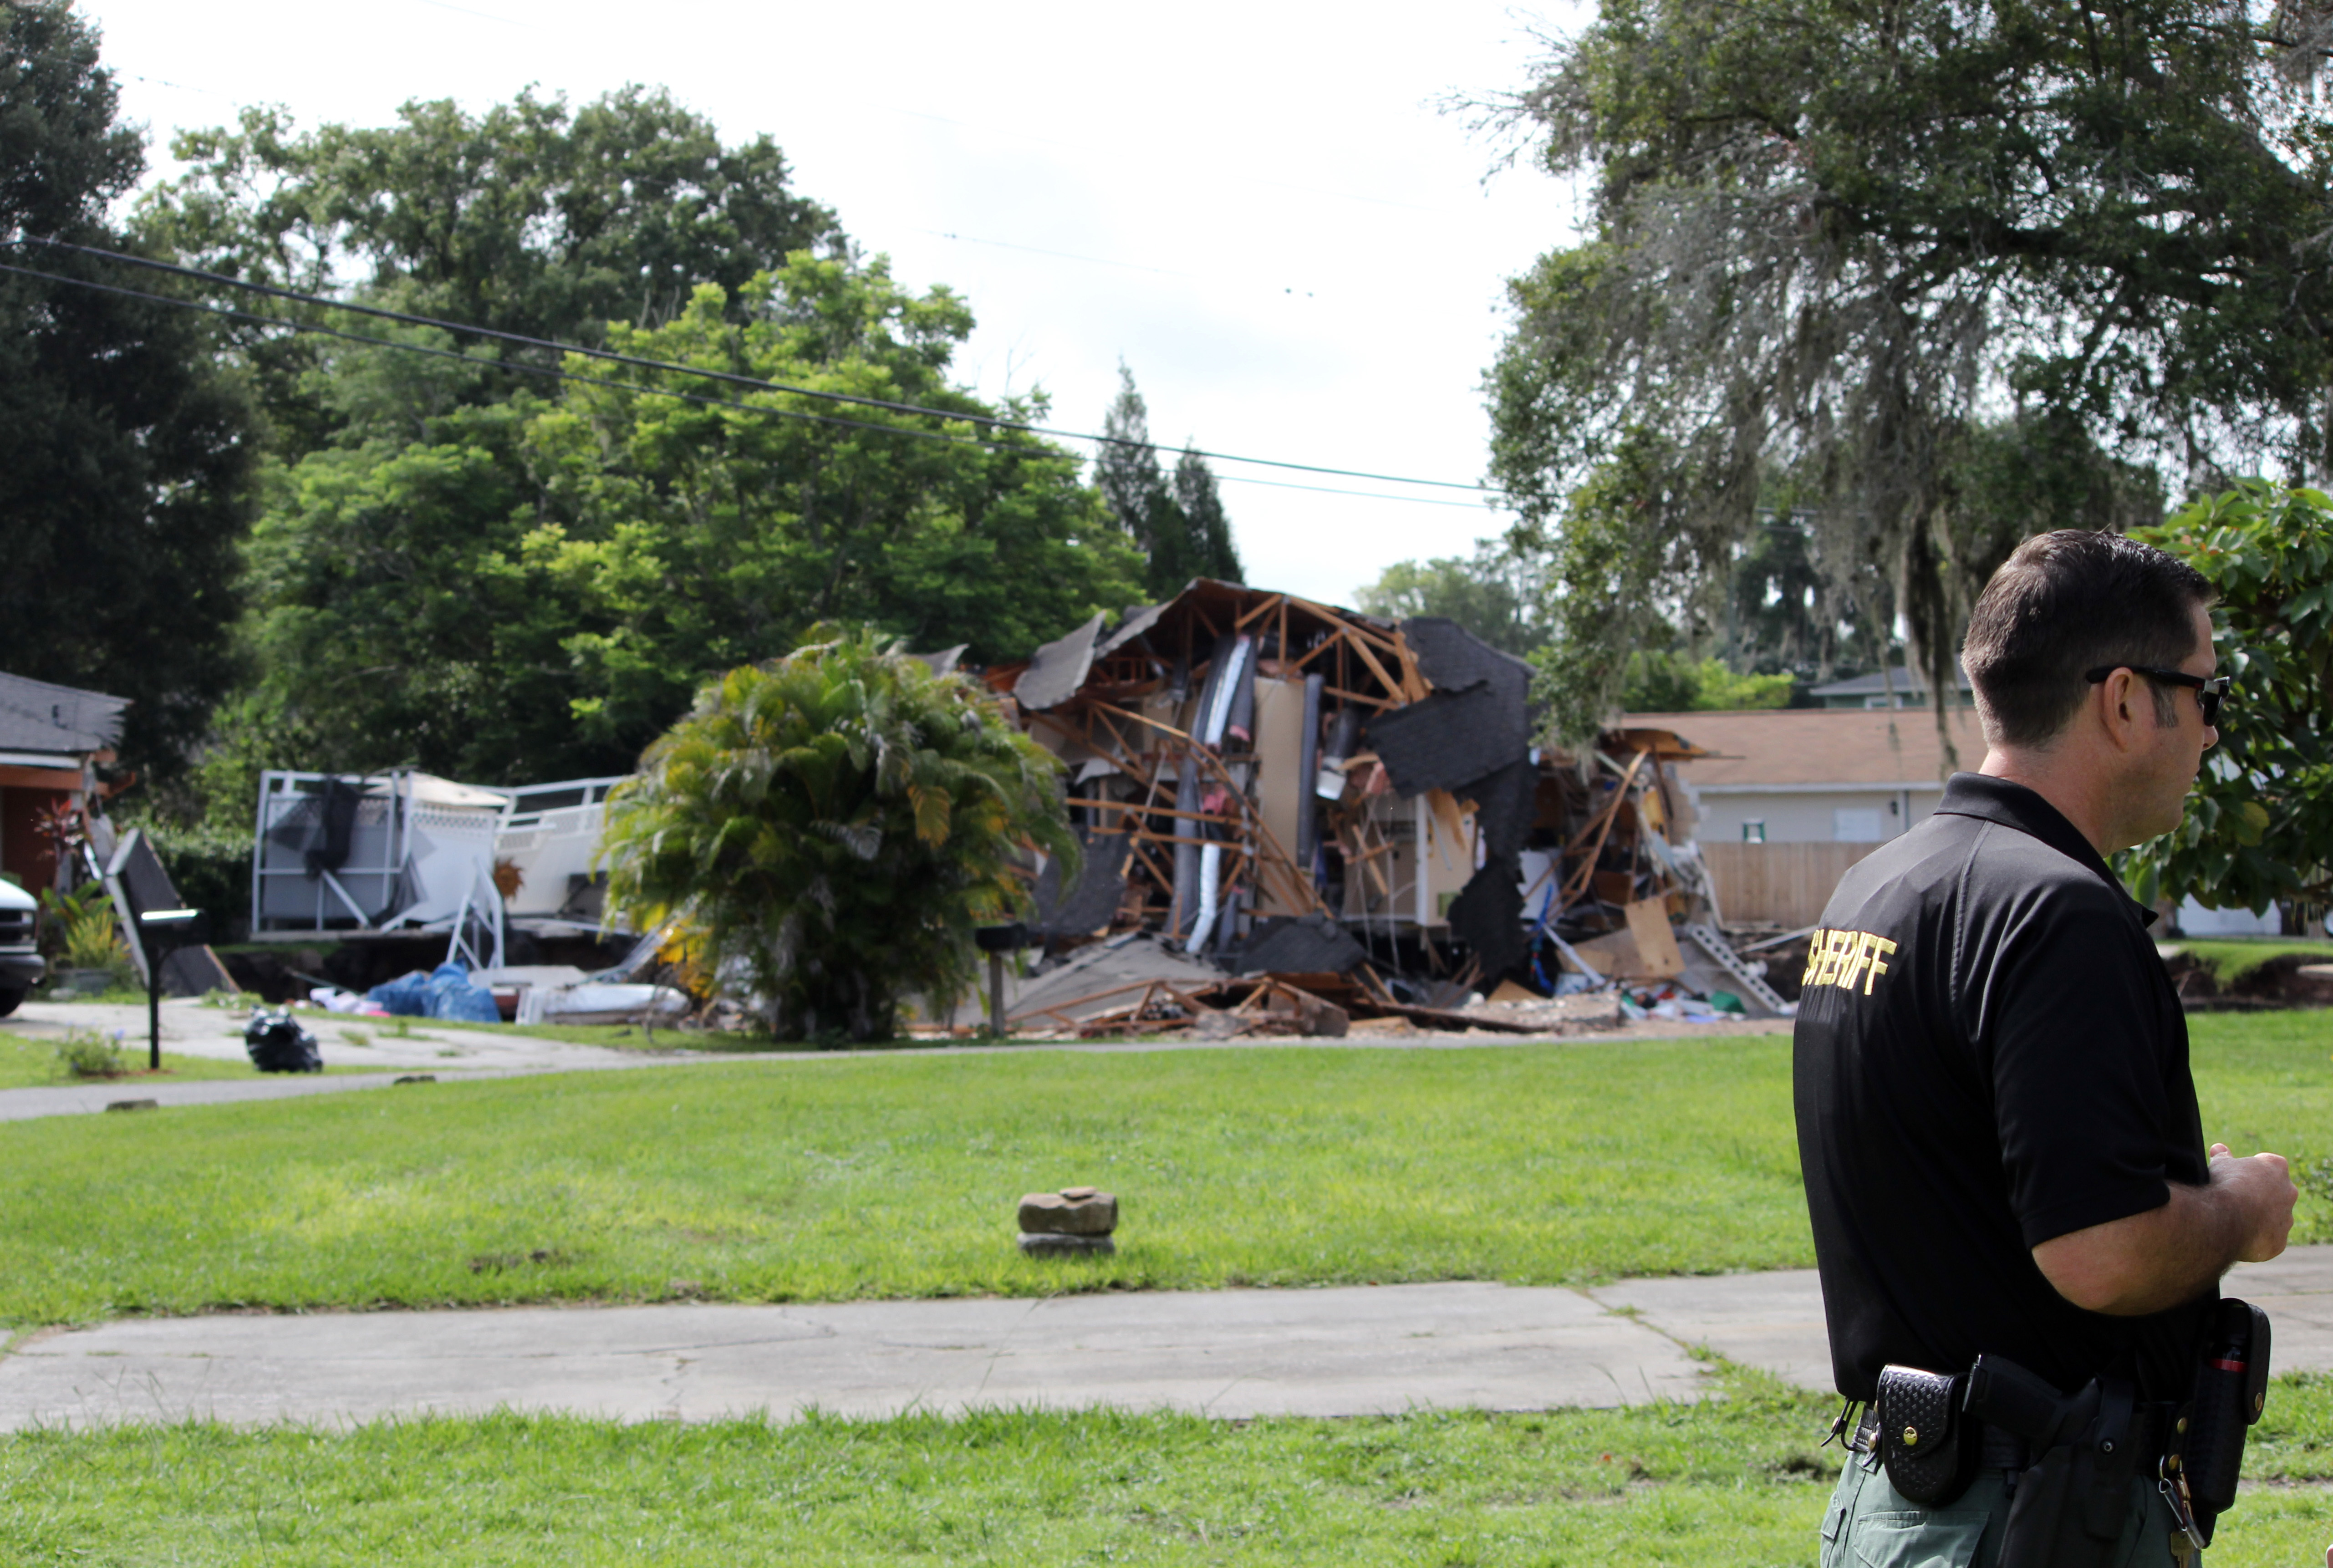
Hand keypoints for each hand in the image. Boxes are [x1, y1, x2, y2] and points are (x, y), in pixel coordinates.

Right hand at [2209, 1143, 2297, 1262]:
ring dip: (2259, 1217)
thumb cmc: (2224, 1185)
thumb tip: (2218, 1148)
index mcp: (2277, 1167)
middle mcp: (2289, 1191)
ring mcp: (2287, 1218)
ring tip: (2234, 1218)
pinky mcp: (2279, 1241)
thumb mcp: (2219, 1164)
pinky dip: (2256, 1237)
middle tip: (2236, 1197)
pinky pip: (2268, 1238)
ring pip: (2274, 1217)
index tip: (2236, 1176)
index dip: (2250, 1170)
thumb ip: (2223, 1157)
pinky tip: (2237, 1235)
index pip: (2268, 1164)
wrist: (2226, 1219)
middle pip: (2275, 1191)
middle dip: (2259, 1193)